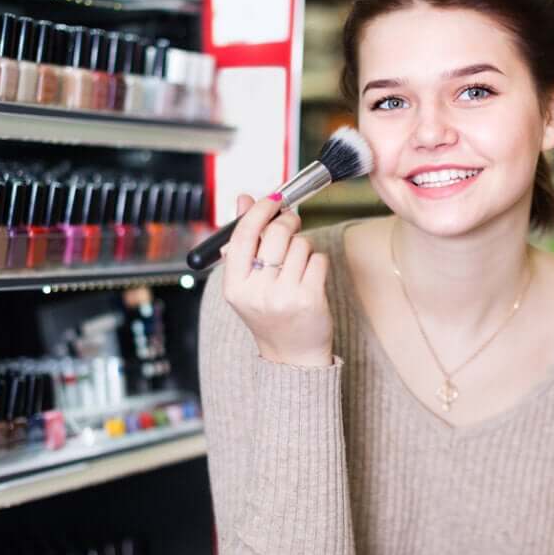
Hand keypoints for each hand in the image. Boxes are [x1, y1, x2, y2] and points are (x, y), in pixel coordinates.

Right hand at [221, 193, 333, 366]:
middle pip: (275, 233)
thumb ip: (244, 240)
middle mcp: (256, 292)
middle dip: (287, 222)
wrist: (291, 355)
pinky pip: (318, 259)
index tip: (272, 199)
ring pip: (300, 244)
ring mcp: (283, 297)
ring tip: (298, 265)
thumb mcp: (247, 282)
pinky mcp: (310, 299)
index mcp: (234, 286)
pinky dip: (318, 261)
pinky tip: (311, 276)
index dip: (259, 210)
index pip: (243, 235)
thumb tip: (245, 199)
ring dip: (304, 247)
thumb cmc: (269, 313)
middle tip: (292, 222)